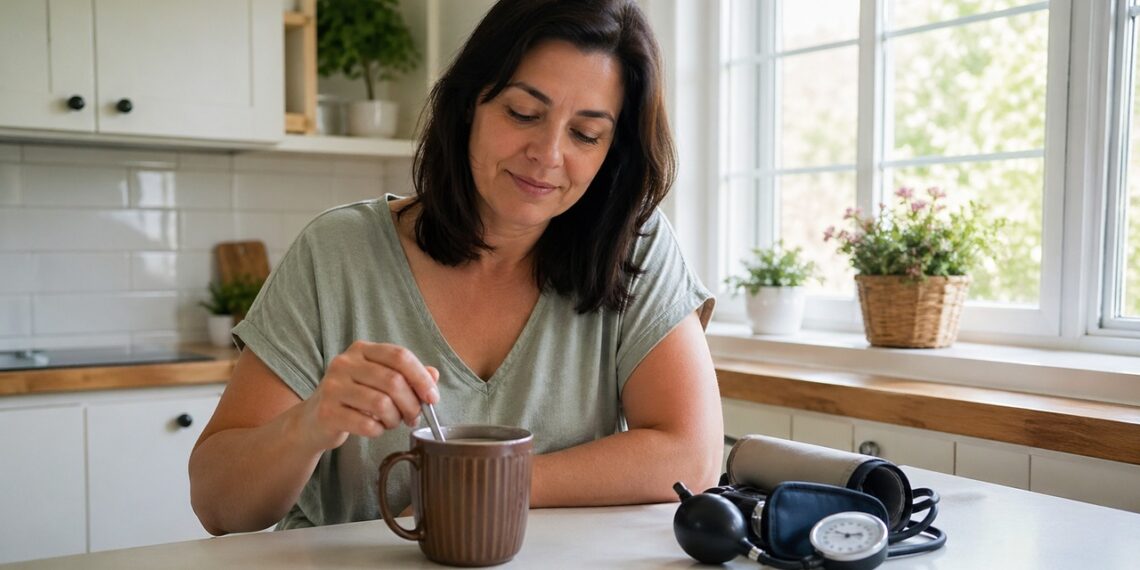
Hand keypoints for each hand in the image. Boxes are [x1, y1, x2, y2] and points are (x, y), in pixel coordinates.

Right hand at [295, 341, 438, 452]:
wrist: (314, 420)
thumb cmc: (353, 398)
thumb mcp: (379, 381)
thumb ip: (407, 375)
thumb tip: (434, 375)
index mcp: (362, 349)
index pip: (400, 356)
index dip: (421, 377)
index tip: (432, 397)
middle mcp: (344, 363)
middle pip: (393, 381)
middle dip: (412, 404)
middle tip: (414, 417)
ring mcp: (333, 387)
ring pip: (381, 404)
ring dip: (395, 419)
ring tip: (393, 422)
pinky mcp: (327, 412)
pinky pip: (366, 424)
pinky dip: (379, 431)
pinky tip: (375, 429)